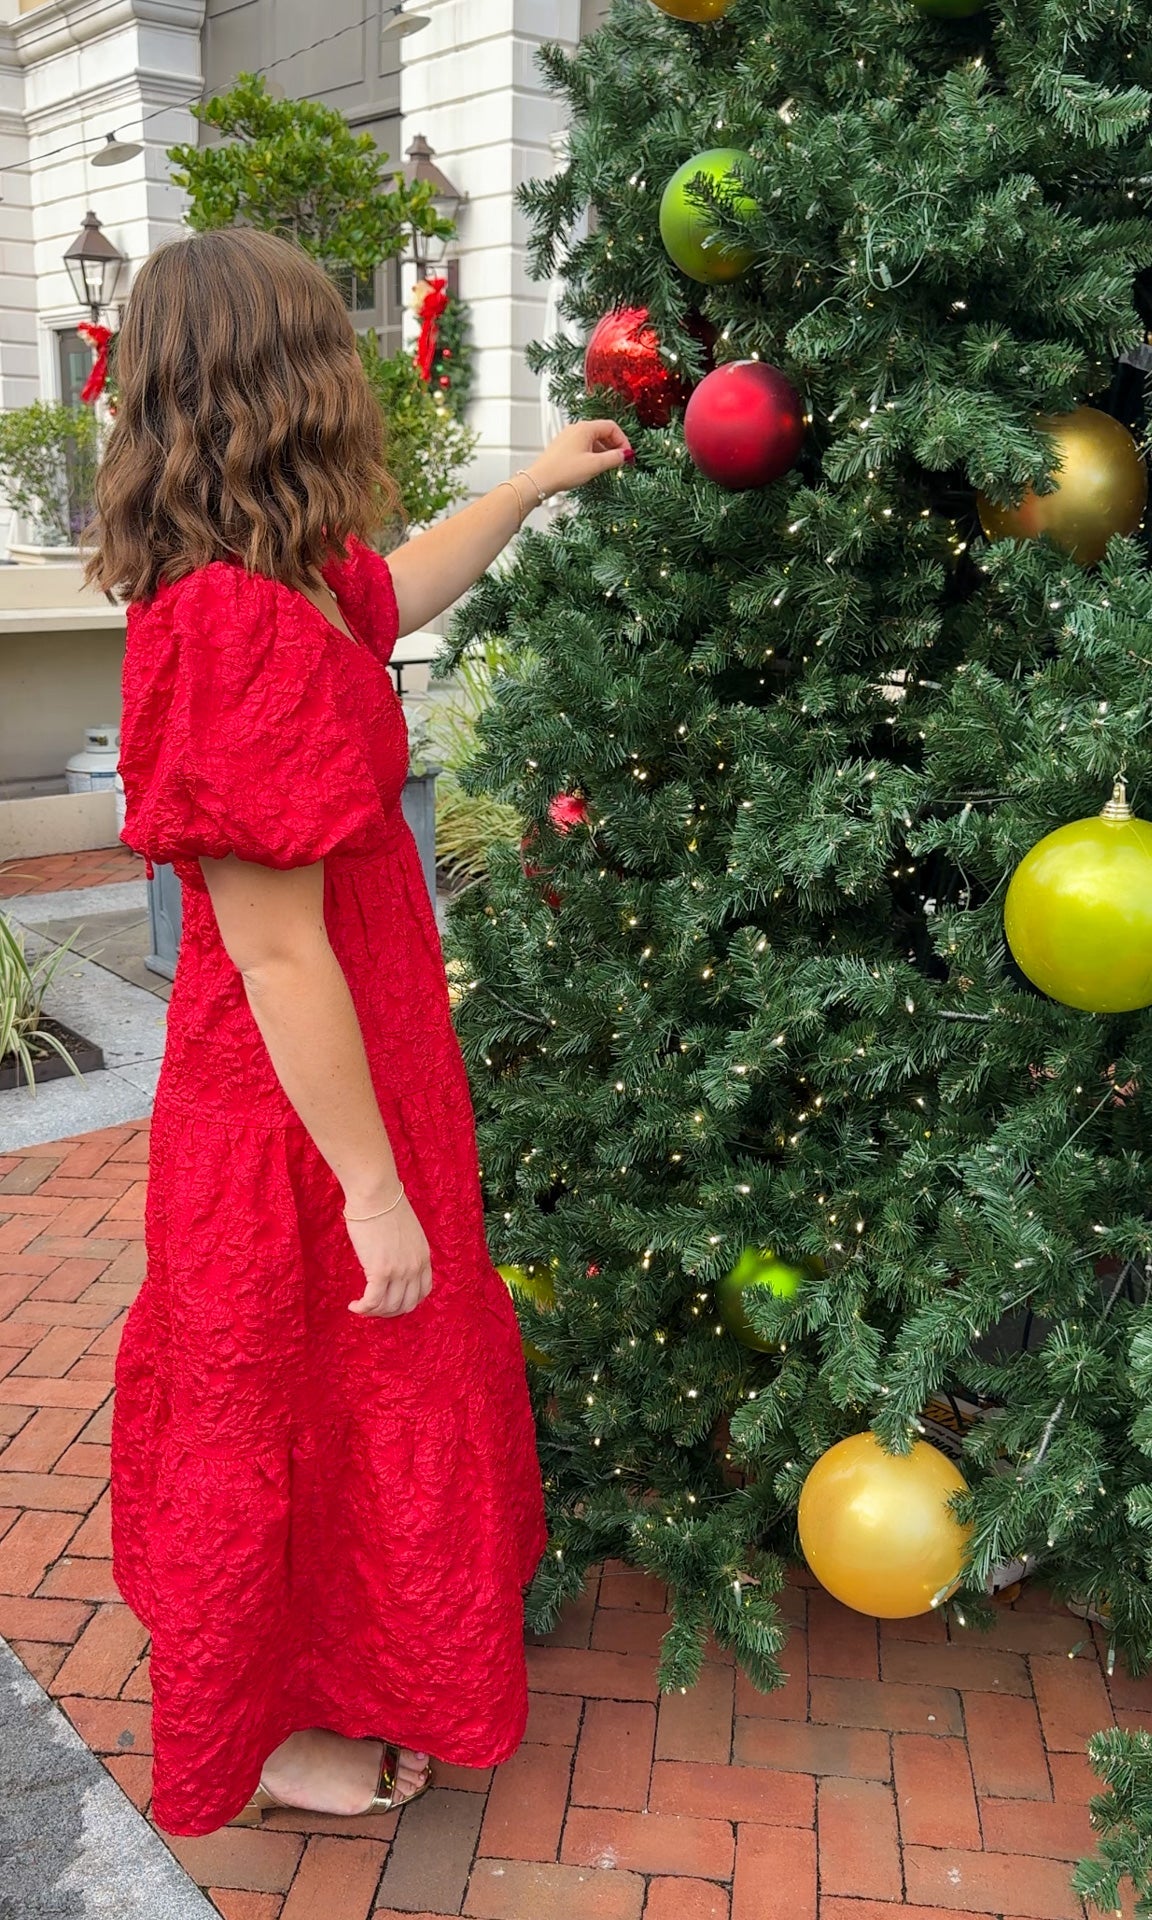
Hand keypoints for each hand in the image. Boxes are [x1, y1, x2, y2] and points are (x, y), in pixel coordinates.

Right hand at [345, 1195, 432, 1318]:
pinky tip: (354, 1305)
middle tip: (372, 1308)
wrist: (376, 1194)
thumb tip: (390, 1260)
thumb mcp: (406, 1231)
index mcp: (424, 1256)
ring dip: (373, 1311)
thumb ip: (404, 1249)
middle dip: (388, 1311)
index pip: (423, 1292)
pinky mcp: (381, 1271)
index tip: (391, 1301)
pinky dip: (363, 1308)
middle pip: (406, 1304)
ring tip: (360, 1306)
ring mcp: (400, 1270)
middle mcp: (415, 1267)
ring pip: (389, 1306)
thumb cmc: (385, 1205)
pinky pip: (373, 1301)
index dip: (406, 1302)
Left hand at [527, 420, 633, 499]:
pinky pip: (584, 446)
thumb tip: (625, 455)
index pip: (612, 427)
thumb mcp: (594, 465)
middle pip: (603, 432)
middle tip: (621, 461)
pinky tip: (594, 466)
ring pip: (594, 440)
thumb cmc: (563, 471)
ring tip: (609, 466)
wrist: (540, 480)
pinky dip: (594, 454)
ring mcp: (569, 437)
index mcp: (585, 428)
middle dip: (615, 446)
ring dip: (605, 451)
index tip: (627, 455)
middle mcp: (576, 429)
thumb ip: (613, 458)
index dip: (623, 441)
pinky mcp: (564, 447)